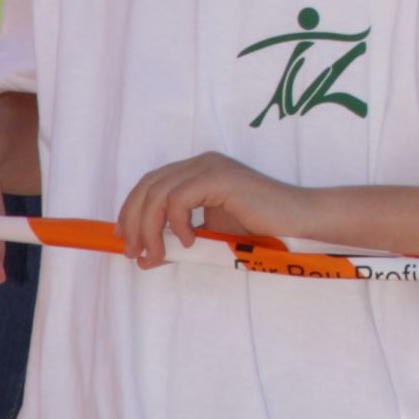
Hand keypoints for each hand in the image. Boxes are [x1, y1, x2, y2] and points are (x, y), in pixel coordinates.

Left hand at [116, 154, 312, 269]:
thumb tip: (145, 256)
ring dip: (150, 230)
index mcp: (196, 171)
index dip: (130, 211)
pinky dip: (176, 224)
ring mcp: (210, 167)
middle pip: (147, 186)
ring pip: (158, 193)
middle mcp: (199, 162)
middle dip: (134, 222)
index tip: (123, 240)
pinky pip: (179, 198)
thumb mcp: (208, 236)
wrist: (295, 222)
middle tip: (136, 254)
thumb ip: (179, 239)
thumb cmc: (257, 230)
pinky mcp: (219, 177)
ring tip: (158, 255)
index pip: (149, 184)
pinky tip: (192, 241)